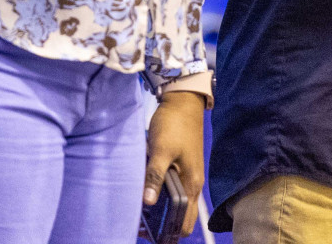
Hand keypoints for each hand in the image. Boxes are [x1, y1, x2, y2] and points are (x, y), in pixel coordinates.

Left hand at [144, 91, 205, 238]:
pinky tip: (144, 190)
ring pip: (175, 202)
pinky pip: (171, 189)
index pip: (185, 223)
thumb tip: (148, 202)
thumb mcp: (161, 150)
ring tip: (139, 210)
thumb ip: (155, 176)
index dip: (170, 233)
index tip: (151, 235)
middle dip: (163, 225)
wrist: (183, 101)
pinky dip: (159, 194)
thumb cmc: (174, 124)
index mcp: (192, 184)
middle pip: (180, 216)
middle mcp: (192, 183)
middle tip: (140, 225)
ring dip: (160, 209)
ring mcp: (187, 175)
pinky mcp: (179, 166)